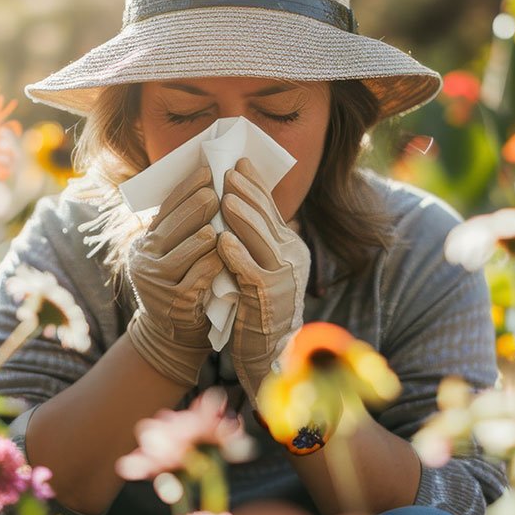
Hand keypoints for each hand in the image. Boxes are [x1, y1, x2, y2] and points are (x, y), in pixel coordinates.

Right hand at [125, 166, 223, 386]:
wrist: (173, 335)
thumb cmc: (182, 285)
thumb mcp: (173, 255)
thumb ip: (182, 228)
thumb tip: (207, 186)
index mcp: (145, 242)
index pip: (166, 207)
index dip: (187, 187)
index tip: (207, 170)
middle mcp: (144, 258)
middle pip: (176, 222)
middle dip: (199, 205)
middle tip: (218, 190)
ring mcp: (157, 280)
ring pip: (189, 246)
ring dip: (209, 233)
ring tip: (225, 220)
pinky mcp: (176, 300)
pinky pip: (200, 273)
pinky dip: (216, 261)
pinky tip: (228, 253)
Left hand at [218, 158, 310, 401]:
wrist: (271, 350)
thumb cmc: (258, 305)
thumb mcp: (262, 265)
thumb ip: (254, 238)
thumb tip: (238, 204)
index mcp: (290, 246)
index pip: (272, 208)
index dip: (256, 185)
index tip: (239, 163)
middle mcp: (291, 258)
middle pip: (269, 218)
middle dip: (248, 193)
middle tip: (228, 172)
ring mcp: (283, 278)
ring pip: (262, 241)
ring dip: (243, 218)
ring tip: (225, 198)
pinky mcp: (269, 299)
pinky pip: (252, 272)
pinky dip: (237, 256)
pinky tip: (222, 241)